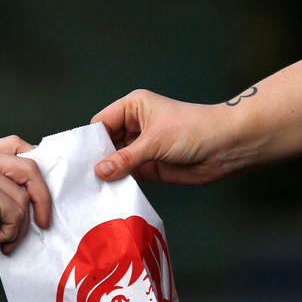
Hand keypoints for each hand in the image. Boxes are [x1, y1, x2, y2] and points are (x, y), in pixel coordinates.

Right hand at [0, 134, 50, 254]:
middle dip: (43, 198)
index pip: (17, 144)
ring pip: (24, 199)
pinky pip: (16, 215)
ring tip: (4, 238)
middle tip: (44, 222)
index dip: (35, 164)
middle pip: (31, 168)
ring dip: (20, 226)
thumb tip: (35, 193)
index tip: (38, 188)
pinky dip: (10, 233)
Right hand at [90, 89, 243, 184]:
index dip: (89, 140)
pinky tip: (108, 194)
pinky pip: (128, 175)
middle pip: (105, 144)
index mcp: (133, 107)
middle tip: (79, 179)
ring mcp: (142, 147)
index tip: (75, 161)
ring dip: (107, 174)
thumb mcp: (154, 142)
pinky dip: (120, 183)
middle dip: (96, 160)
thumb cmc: (193, 130)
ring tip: (89, 190)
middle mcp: (135, 126)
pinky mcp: (150, 167)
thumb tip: (99, 171)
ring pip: (115, 161)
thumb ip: (125, 158)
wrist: (226, 147)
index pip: (101, 123)